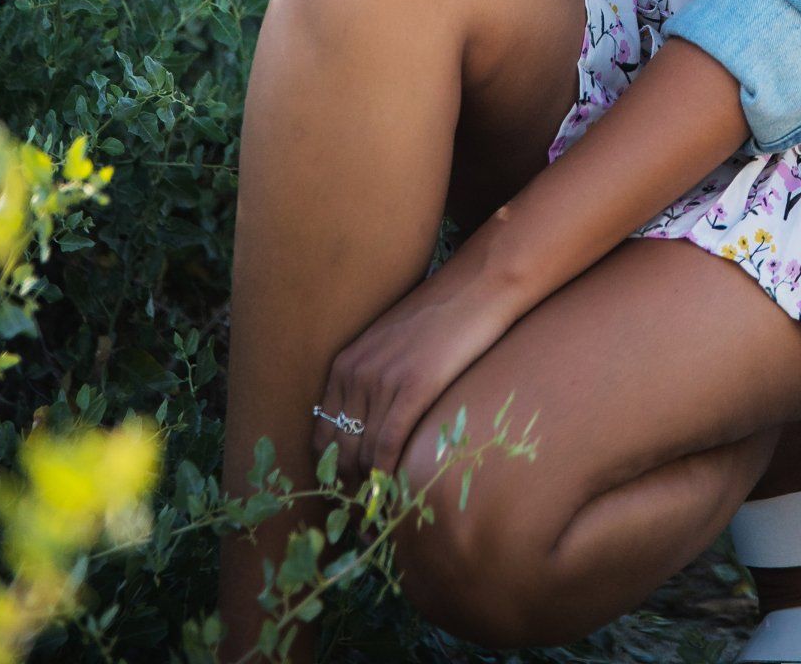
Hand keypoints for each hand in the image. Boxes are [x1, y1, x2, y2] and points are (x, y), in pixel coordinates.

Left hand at [311, 237, 533, 493]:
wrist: (477, 286)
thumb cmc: (441, 316)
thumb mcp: (393, 344)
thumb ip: (375, 377)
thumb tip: (373, 423)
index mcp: (345, 363)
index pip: (323, 432)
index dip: (332, 469)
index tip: (348, 493)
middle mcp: (355, 372)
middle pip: (338, 448)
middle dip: (348, 486)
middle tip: (365, 514)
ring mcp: (382, 379)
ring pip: (363, 452)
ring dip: (369, 489)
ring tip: (380, 514)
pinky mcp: (412, 387)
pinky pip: (389, 444)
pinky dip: (388, 475)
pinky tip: (396, 493)